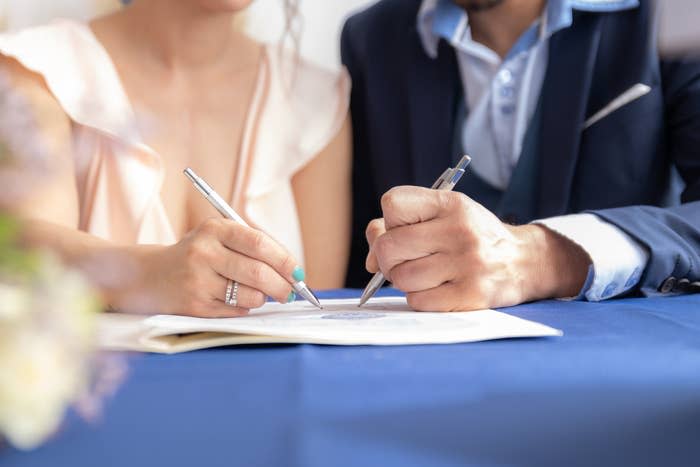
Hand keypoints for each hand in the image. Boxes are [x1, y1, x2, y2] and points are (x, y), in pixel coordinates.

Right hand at [126, 218, 299, 316]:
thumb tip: (294, 274)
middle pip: (259, 274)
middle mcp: (204, 252)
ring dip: (262, 299)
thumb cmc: (198, 255)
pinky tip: (232, 299)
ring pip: (251, 296)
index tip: (298, 273)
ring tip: (254, 293)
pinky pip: (236, 311)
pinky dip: (244, 308)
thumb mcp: (220, 238)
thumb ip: (255, 249)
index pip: (260, 244)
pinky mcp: (195, 306)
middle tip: (290, 292)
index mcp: (215, 229)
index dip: (285, 260)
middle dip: (283, 287)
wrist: (151, 276)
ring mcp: (197, 280)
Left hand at [365, 186, 590, 310]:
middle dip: (388, 257)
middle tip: (406, 260)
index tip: (406, 229)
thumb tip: (370, 259)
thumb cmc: (472, 237)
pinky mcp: (470, 295)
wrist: (525, 261)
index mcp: (450, 204)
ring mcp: (466, 264)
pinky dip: (420, 298)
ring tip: (425, 275)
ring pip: (401, 277)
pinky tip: (438, 289)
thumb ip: (400, 227)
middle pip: (388, 246)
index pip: (392, 204)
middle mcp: (459, 231)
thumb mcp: (444, 216)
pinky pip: (418, 301)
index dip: (390, 221)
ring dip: (404, 280)